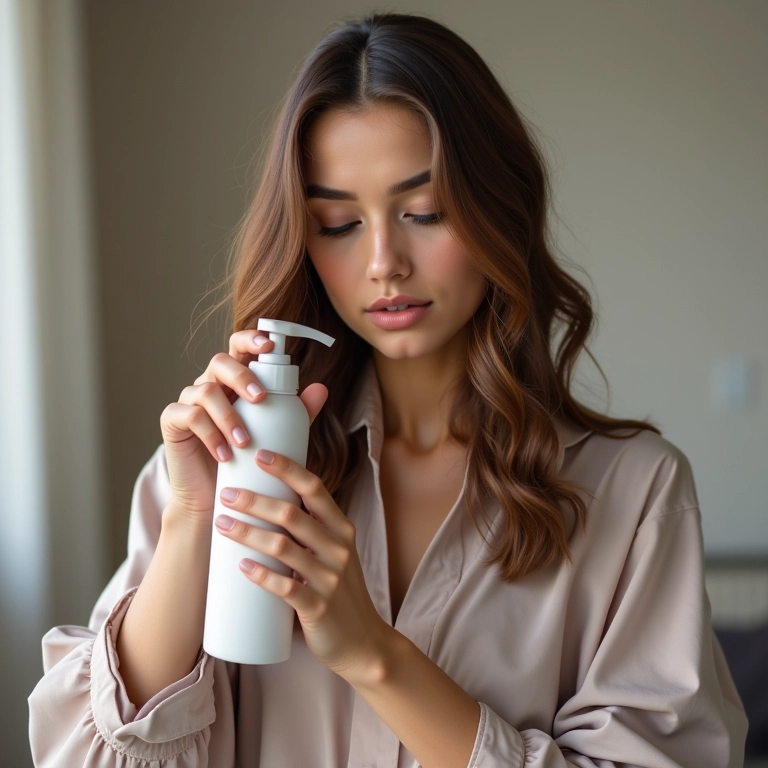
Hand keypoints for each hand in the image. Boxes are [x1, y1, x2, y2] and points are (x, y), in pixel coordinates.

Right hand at [159, 329, 327, 525]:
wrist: (215, 499)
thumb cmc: (247, 462)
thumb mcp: (278, 436)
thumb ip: (298, 413)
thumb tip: (321, 388)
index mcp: (234, 381)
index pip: (239, 348)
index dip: (251, 339)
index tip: (269, 345)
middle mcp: (210, 384)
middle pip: (220, 362)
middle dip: (243, 376)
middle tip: (261, 399)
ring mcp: (188, 401)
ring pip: (206, 391)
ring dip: (229, 416)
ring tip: (245, 442)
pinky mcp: (172, 421)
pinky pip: (190, 416)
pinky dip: (210, 434)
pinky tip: (225, 455)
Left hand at [214, 449, 391, 680]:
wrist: (362, 641)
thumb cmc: (339, 592)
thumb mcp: (334, 553)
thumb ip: (309, 531)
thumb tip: (265, 502)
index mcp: (341, 529)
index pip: (314, 488)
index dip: (286, 469)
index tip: (259, 455)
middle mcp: (338, 548)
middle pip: (291, 514)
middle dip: (255, 500)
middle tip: (227, 494)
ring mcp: (329, 578)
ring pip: (283, 547)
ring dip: (248, 533)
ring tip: (222, 525)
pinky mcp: (318, 608)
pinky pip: (286, 587)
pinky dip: (262, 575)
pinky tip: (242, 567)